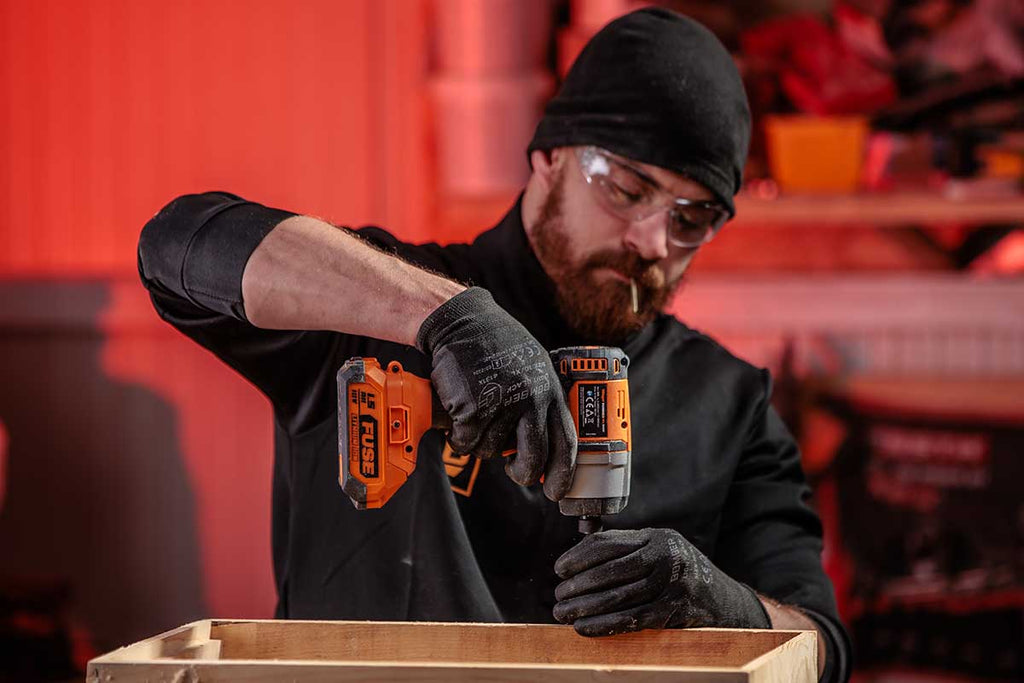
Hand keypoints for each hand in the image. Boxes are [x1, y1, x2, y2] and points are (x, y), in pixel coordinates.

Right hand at [416, 287, 576, 499]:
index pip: (566, 442)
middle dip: (522, 473)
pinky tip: (461, 409)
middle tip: (514, 471)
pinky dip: (460, 435)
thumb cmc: (498, 347)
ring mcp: (503, 403)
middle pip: (534, 458)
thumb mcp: (534, 369)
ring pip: (492, 450)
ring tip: (479, 411)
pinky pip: (466, 442)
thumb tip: (547, 450)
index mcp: (550, 391)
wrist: (463, 322)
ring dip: (481, 441)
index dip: (563, 474)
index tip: (557, 492)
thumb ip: (542, 403)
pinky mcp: (473, 407)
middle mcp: (531, 398)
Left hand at [552, 528, 770, 635]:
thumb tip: (577, 557)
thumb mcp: (658, 550)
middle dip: (578, 585)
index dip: (578, 557)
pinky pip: (631, 619)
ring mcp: (672, 585)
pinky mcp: (673, 611)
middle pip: (610, 571)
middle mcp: (666, 557)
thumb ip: (625, 549)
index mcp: (656, 537)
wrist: (722, 600)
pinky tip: (584, 628)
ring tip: (563, 613)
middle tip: (558, 595)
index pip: (608, 543)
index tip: (559, 569)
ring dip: (585, 608)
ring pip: (618, 597)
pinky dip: (604, 625)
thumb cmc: (678, 572)